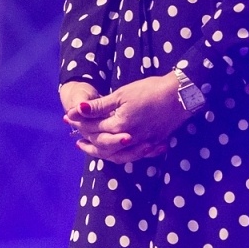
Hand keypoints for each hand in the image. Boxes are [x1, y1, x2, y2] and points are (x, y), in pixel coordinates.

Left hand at [65, 74, 195, 164]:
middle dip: (86, 138)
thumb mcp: (122, 94)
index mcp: (119, 125)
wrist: (179, 95)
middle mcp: (129, 140)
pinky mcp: (153, 145)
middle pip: (101, 143)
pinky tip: (117, 152)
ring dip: (100, 153)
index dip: (79, 122)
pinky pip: (133, 157)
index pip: (93, 127)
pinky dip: (122, 156)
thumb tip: (78, 109)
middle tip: (75, 135)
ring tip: (89, 149)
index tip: (68, 118)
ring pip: (116, 156)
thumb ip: (100, 106)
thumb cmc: (150, 90)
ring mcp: (142, 145)